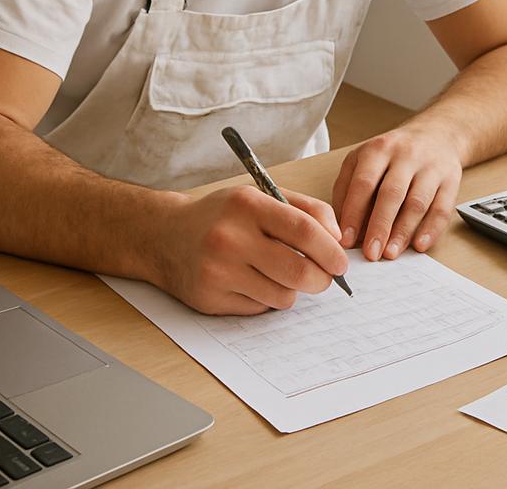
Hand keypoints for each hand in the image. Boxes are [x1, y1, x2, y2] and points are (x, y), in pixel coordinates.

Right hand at [153, 185, 347, 315]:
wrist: (165, 235)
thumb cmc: (223, 215)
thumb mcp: (260, 197)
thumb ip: (305, 210)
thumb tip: (337, 239)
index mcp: (247, 205)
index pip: (303, 230)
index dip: (330, 250)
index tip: (341, 262)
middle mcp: (230, 237)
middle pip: (297, 271)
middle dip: (321, 279)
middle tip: (324, 278)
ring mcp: (218, 271)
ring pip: (282, 296)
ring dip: (292, 290)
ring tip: (279, 274)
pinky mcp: (210, 299)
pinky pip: (259, 309)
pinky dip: (266, 299)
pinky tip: (251, 282)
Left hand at [332, 126, 461, 260]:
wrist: (435, 134)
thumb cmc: (392, 154)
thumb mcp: (363, 159)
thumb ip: (348, 188)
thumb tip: (340, 225)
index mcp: (378, 149)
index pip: (363, 183)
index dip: (354, 213)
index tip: (346, 240)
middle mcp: (405, 156)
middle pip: (391, 193)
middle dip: (379, 226)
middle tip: (370, 253)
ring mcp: (430, 167)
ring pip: (417, 203)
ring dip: (403, 232)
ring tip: (390, 254)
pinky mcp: (450, 180)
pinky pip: (442, 208)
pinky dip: (431, 230)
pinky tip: (419, 245)